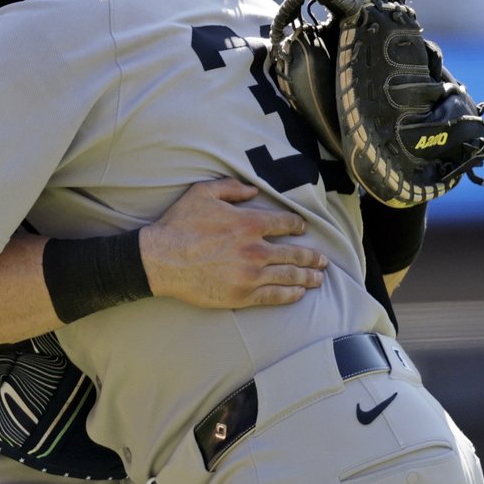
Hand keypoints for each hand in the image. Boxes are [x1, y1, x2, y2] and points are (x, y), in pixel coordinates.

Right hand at [139, 178, 326, 308]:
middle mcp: (256, 249)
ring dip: (307, 277)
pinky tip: (299, 293)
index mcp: (249, 222)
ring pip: (289, 276)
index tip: (302, 228)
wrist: (160, 260)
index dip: (298, 225)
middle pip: (294, 253)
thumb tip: (254, 190)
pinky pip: (274, 296)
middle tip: (322, 260)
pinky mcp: (242, 295)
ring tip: (318, 278)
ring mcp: (250, 275)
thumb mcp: (203, 193)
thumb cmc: (179, 224)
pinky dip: (290, 294)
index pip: (285, 223)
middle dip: (312, 257)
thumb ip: (232, 187)